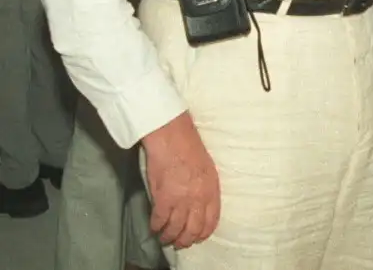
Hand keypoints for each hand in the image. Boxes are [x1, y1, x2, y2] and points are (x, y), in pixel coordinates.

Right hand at [142, 112, 219, 249]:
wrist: (172, 135)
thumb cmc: (189, 147)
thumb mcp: (207, 168)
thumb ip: (205, 188)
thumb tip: (199, 206)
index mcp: (212, 189)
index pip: (211, 221)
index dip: (203, 233)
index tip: (196, 237)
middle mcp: (198, 198)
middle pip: (193, 230)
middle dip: (185, 240)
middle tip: (178, 242)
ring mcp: (181, 200)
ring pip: (175, 230)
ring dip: (168, 237)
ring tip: (164, 237)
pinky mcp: (163, 199)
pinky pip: (159, 221)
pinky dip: (156, 226)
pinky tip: (154, 226)